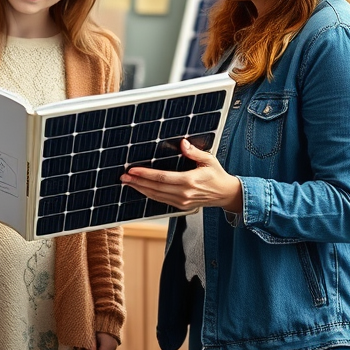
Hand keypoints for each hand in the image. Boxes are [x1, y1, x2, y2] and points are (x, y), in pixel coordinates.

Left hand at [119, 139, 242, 211]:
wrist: (225, 194)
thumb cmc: (217, 175)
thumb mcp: (209, 160)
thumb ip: (194, 152)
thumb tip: (183, 143)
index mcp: (190, 181)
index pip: (162, 178)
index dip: (146, 174)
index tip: (133, 169)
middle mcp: (184, 193)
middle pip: (155, 188)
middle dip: (137, 182)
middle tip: (123, 176)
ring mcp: (182, 202)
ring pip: (156, 196)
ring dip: (140, 189)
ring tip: (127, 182)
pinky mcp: (181, 206)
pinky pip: (161, 201)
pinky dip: (149, 195)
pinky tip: (141, 189)